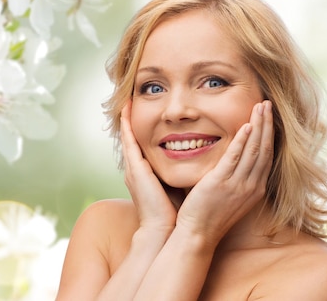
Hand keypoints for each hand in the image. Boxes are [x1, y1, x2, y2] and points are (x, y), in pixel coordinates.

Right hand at [120, 100, 180, 231]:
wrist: (164, 230)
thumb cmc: (175, 213)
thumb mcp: (178, 186)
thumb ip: (183, 172)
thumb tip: (200, 161)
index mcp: (147, 172)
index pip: (145, 143)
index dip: (146, 126)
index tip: (150, 110)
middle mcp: (137, 167)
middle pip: (134, 135)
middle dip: (132, 117)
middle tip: (132, 97)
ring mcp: (134, 167)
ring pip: (129, 134)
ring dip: (128, 116)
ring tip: (128, 97)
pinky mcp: (135, 168)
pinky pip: (129, 140)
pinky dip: (127, 124)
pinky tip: (127, 109)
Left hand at [176, 100, 273, 243]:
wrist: (197, 235)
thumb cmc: (208, 215)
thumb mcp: (228, 195)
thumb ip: (232, 177)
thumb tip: (229, 159)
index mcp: (254, 189)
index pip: (266, 156)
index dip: (268, 135)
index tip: (268, 117)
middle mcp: (251, 186)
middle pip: (264, 149)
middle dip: (267, 125)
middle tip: (268, 104)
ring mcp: (238, 186)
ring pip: (254, 150)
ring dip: (258, 126)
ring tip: (260, 106)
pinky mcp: (221, 184)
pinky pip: (235, 158)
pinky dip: (243, 141)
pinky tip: (246, 125)